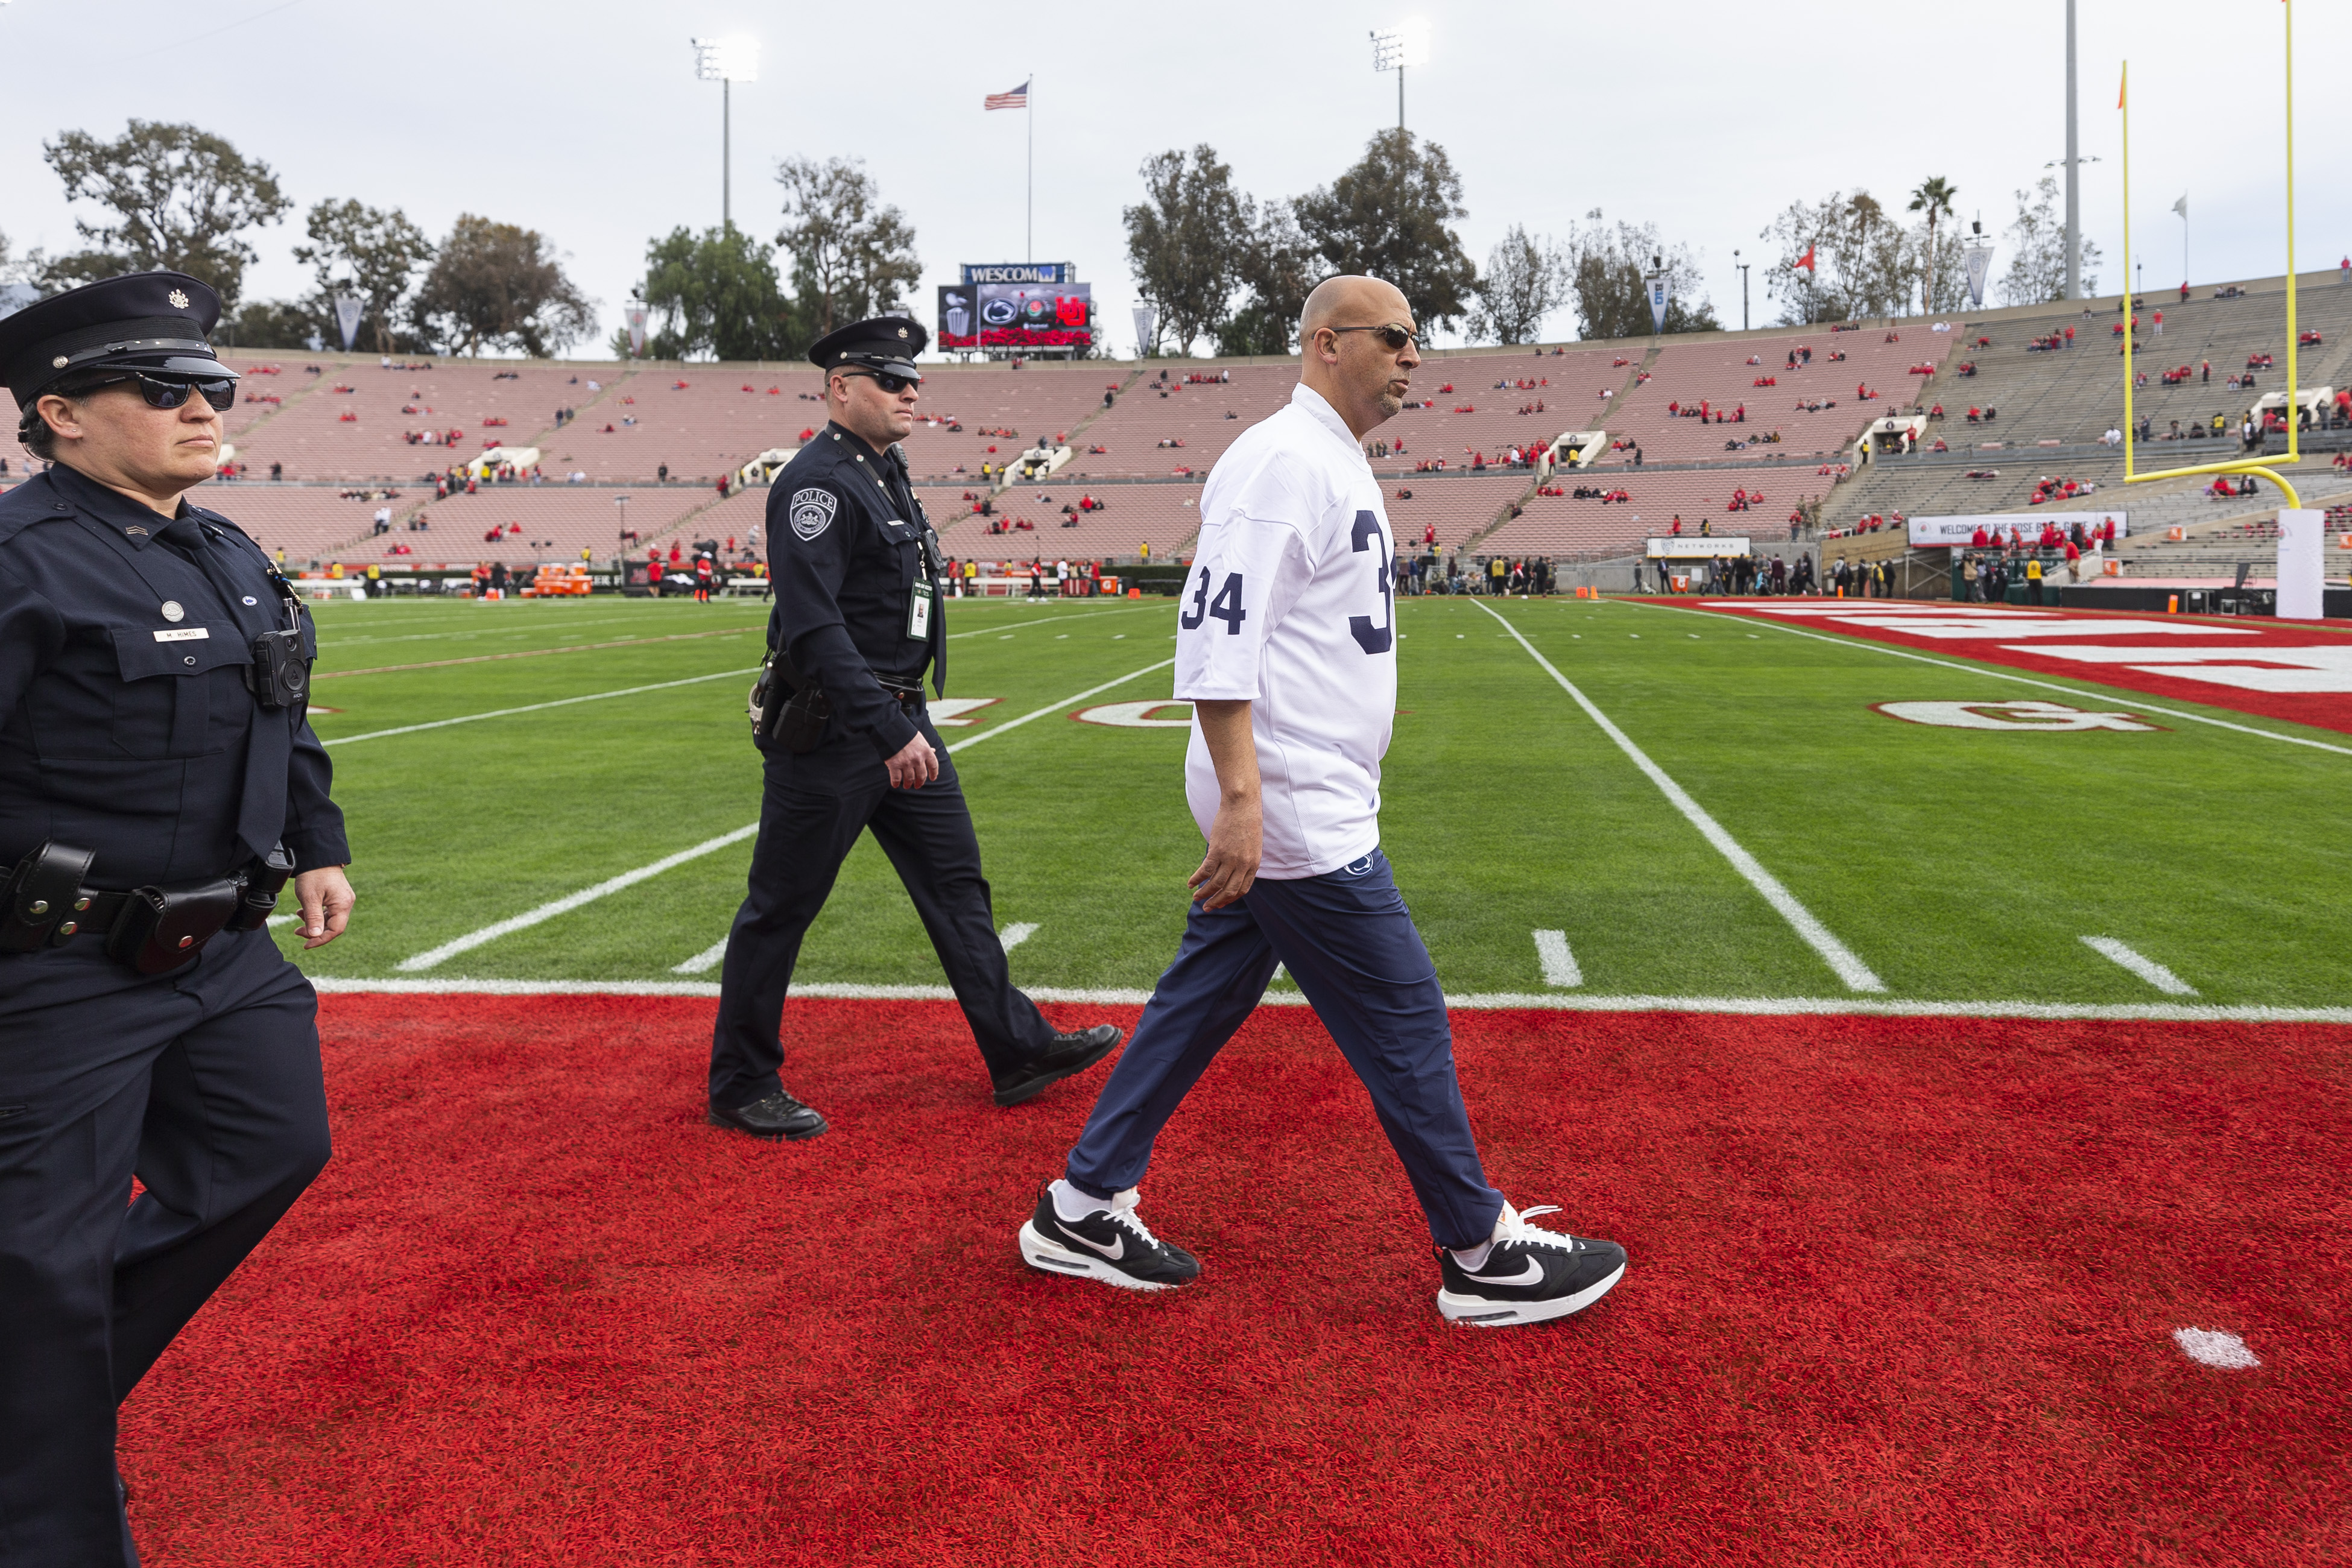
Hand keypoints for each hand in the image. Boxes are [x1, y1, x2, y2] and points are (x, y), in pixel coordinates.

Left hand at [293, 866, 353, 947]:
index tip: (305, 944)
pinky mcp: (337, 896)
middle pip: (333, 926)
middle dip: (315, 932)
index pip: (335, 930)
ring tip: (298, 918)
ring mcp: (343, 899)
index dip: (320, 940)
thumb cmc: (313, 874)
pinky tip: (304, 912)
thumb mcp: (310, 898)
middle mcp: (346, 903)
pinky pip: (329, 911)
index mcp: (343, 904)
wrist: (317, 855)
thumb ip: (313, 918)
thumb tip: (315, 936)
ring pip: (330, 919)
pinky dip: (317, 915)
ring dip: (314, 923)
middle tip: (297, 932)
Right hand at [884, 730, 938, 790]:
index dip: (933, 774)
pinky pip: (896, 779)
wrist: (891, 729)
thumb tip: (934, 751)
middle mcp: (918, 759)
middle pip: (922, 776)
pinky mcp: (894, 765)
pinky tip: (895, 785)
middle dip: (920, 782)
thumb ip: (926, 747)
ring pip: (909, 779)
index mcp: (926, 751)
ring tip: (906, 786)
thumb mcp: (919, 739)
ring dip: (908, 784)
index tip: (932, 778)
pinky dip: (895, 783)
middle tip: (917, 785)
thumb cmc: (905, 734)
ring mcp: (906, 763)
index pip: (933, 766)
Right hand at [1187, 795, 1260, 909]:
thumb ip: (1245, 859)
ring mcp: (1230, 858)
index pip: (1242, 889)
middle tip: (1207, 908)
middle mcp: (1243, 864)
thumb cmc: (1247, 821)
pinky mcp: (1218, 851)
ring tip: (1196, 898)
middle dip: (1216, 902)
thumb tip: (1234, 870)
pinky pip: (1205, 871)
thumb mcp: (1252, 844)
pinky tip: (1190, 884)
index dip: (1230, 898)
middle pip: (1228, 890)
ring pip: (1215, 883)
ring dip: (1205, 893)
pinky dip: (1197, 879)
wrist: (1242, 804)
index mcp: (1254, 864)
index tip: (1221, 902)